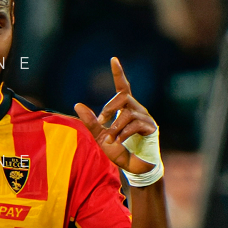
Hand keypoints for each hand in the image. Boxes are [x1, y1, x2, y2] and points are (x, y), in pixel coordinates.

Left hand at [74, 57, 157, 174]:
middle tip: (101, 122)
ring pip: (127, 112)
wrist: (134, 168)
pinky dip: (122, 133)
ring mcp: (145, 118)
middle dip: (109, 108)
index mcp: (126, 109)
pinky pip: (135, 124)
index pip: (123, 87)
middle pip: (123, 96)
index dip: (118, 73)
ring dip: (115, 126)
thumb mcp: (101, 136)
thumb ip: (91, 122)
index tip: (113, 59)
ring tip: (109, 139)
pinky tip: (117, 141)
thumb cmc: (120, 151)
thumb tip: (77, 104)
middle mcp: (137, 109)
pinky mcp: (151, 128)